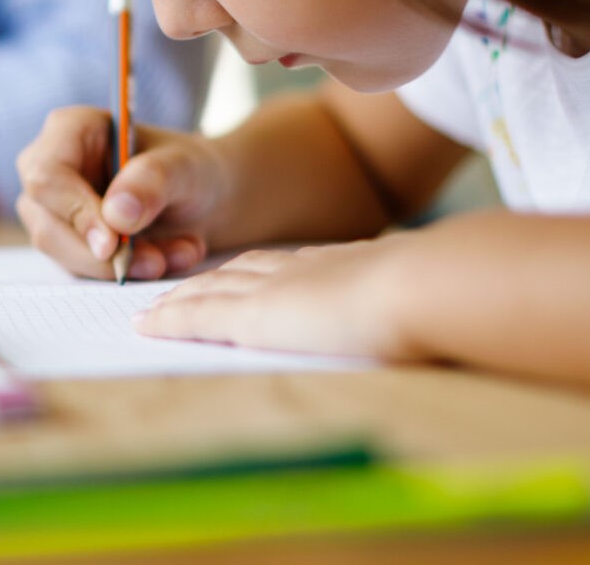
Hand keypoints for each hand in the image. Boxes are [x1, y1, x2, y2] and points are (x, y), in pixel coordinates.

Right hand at [14, 107, 227, 280]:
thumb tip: (116, 216)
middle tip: (157, 262)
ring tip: (177, 254)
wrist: (202, 198)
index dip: (75, 213)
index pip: (47, 177)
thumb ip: (152, 182)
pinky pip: (85, 271)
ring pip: (65, 255)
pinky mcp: (67, 242)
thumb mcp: (184, 167)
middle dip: (104, 254)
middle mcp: (48, 169)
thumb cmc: (188, 168)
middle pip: (48, 225)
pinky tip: (169, 257)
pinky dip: (128, 272)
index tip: (113, 244)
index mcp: (68, 131)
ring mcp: (53, 209)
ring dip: (122, 266)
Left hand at [136, 237, 426, 360]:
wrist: (424, 285)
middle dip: (208, 281)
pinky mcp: (254, 316)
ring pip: (211, 290)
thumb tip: (443, 309)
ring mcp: (274, 290)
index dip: (257, 273)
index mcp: (343, 265)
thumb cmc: (442, 296)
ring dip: (180, 298)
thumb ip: (417, 299)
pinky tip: (146, 324)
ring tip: (155, 308)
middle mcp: (301, 269)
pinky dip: (170, 319)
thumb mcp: (428, 293)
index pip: (287, 266)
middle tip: (179, 290)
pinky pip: (198, 316)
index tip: (240, 279)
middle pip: (240, 271)